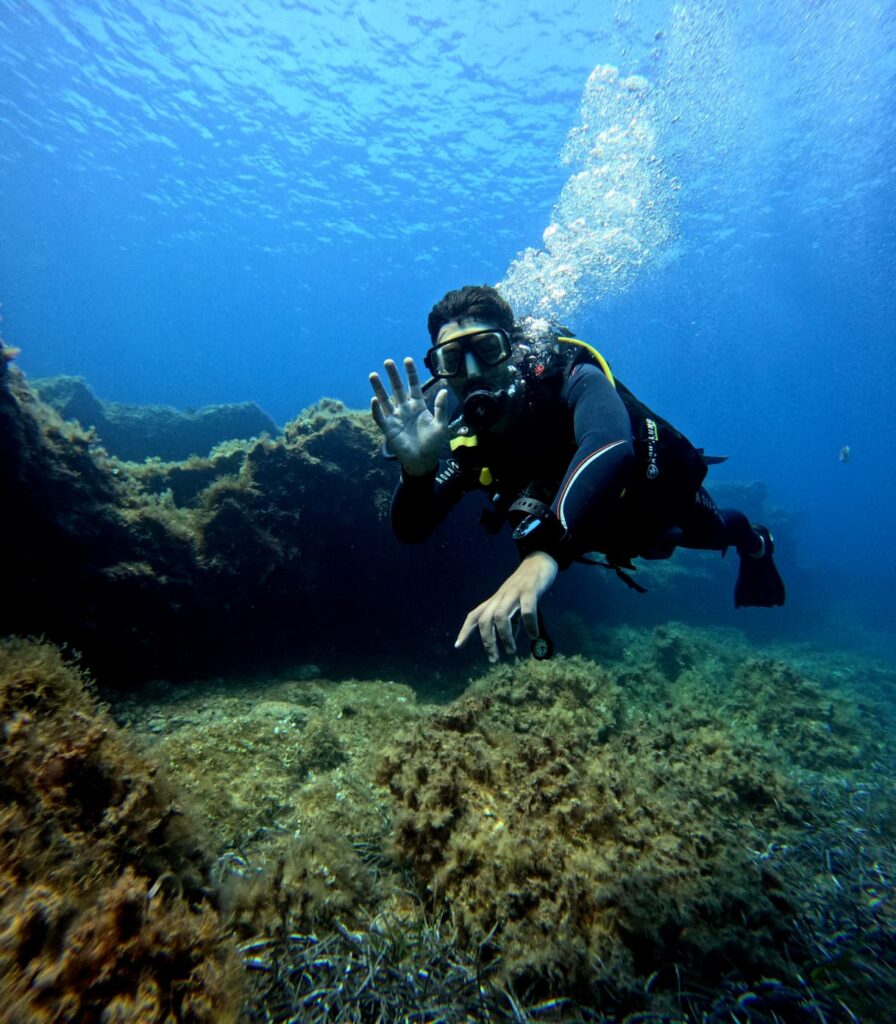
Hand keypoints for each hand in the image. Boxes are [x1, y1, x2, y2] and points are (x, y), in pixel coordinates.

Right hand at [370, 358, 448, 475]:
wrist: (423, 461)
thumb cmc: (433, 444)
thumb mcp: (440, 425)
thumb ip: (440, 407)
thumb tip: (444, 389)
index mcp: (419, 407)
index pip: (414, 386)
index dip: (411, 374)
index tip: (407, 360)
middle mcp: (405, 410)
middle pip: (397, 389)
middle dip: (393, 376)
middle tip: (388, 362)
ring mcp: (396, 418)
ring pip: (385, 399)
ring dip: (379, 388)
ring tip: (373, 375)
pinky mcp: (388, 428)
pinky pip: (380, 417)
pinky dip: (376, 409)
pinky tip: (374, 399)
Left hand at [455, 552, 558, 662]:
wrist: (540, 562)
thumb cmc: (527, 587)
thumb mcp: (516, 605)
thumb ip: (512, 621)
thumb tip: (510, 640)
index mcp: (495, 601)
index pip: (474, 615)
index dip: (465, 630)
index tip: (458, 646)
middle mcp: (500, 597)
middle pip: (485, 619)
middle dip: (487, 641)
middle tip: (494, 659)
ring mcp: (514, 593)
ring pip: (500, 616)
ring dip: (504, 636)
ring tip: (511, 651)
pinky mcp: (530, 590)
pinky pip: (527, 610)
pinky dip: (530, 625)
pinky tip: (534, 635)